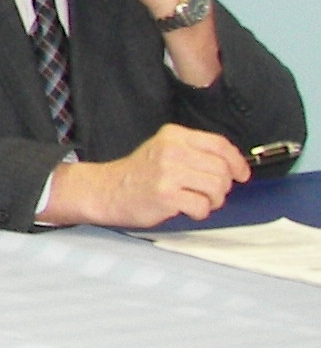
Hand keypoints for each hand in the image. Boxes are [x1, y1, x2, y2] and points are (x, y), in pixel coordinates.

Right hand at [44, 123, 250, 227]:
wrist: (107, 190)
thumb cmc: (139, 173)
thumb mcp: (164, 149)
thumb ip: (194, 151)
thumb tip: (233, 165)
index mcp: (173, 135)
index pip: (219, 144)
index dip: (236, 161)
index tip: (241, 174)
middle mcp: (171, 150)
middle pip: (222, 169)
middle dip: (222, 187)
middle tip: (209, 193)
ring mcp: (168, 173)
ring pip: (217, 188)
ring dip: (213, 201)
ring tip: (197, 201)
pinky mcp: (166, 196)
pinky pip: (202, 207)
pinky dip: (199, 212)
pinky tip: (184, 209)